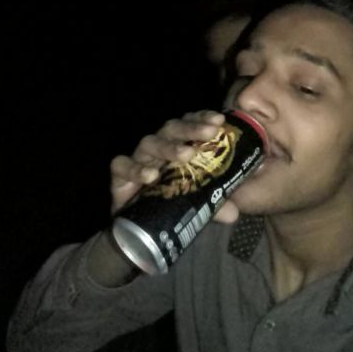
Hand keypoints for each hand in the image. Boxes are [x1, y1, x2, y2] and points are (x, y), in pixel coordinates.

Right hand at [109, 110, 238, 223]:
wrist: (137, 232)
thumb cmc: (170, 206)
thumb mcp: (198, 205)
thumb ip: (215, 205)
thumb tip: (233, 214)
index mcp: (177, 148)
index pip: (189, 125)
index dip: (202, 119)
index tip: (220, 120)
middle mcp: (158, 149)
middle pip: (172, 129)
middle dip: (192, 129)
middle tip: (211, 132)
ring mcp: (138, 160)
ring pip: (149, 143)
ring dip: (168, 147)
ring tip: (187, 155)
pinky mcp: (119, 176)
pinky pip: (121, 165)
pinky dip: (135, 169)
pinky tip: (150, 176)